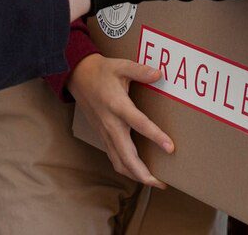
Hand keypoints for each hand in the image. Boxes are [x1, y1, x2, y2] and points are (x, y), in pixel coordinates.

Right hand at [66, 54, 172, 188]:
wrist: (77, 77)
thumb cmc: (102, 71)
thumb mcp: (121, 66)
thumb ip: (140, 70)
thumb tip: (159, 74)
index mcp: (117, 105)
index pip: (138, 124)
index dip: (155, 136)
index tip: (170, 148)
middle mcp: (110, 123)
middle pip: (126, 155)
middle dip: (143, 173)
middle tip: (161, 183)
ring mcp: (105, 132)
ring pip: (118, 162)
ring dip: (135, 175)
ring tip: (153, 182)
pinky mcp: (103, 136)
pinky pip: (114, 158)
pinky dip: (126, 169)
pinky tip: (138, 173)